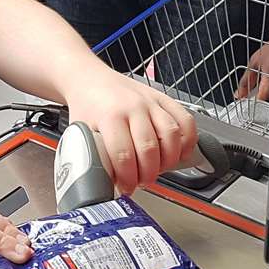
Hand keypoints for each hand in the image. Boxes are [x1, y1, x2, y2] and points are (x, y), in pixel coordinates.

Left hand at [64, 66, 197, 195]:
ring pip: (171, 135)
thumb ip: (90, 159)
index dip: (128, 179)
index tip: (126, 188)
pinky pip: (186, 120)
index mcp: (109, 116)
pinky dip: (188, 141)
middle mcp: (133, 107)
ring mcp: (150, 102)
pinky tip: (178, 153)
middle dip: (148, 174)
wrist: (90, 80)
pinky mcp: (163, 99)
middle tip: (142, 182)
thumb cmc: (86, 107)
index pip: (124, 155)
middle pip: (150, 148)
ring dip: (168, 160)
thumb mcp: (80, 133)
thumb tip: (97, 186)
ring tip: (158, 170)